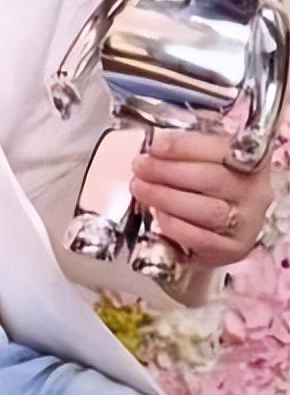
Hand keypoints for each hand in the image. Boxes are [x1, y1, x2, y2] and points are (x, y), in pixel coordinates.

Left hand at [129, 130, 273, 269]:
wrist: (225, 226)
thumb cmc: (208, 185)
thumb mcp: (202, 160)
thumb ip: (183, 153)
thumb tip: (150, 152)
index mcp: (251, 161)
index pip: (219, 149)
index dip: (183, 146)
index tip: (154, 146)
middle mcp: (255, 192)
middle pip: (210, 179)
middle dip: (166, 170)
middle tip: (139, 166)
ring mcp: (247, 223)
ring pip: (207, 210)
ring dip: (165, 197)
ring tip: (140, 187)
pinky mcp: (233, 249)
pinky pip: (201, 238)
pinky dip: (174, 225)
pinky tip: (157, 213)